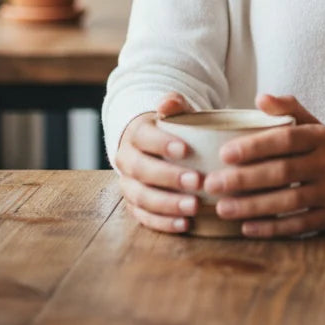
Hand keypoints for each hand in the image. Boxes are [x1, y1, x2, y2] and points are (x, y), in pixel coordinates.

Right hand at [114, 92, 202, 233]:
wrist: (156, 147)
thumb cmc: (173, 129)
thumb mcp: (177, 113)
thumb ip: (175, 105)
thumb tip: (168, 101)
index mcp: (136, 135)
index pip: (144, 138)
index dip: (162, 144)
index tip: (186, 150)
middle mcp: (127, 160)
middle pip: (141, 171)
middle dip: (169, 177)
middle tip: (197, 181)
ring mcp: (128, 185)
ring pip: (141, 197)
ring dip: (167, 204)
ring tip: (193, 206)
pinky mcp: (134, 206)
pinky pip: (144, 218)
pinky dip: (163, 222)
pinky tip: (185, 223)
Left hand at [204, 94, 324, 238]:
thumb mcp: (318, 126)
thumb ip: (290, 110)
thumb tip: (260, 98)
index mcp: (322, 137)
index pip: (286, 139)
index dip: (256, 146)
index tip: (225, 153)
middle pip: (283, 172)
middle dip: (244, 179)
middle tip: (212, 184)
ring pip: (288, 201)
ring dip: (252, 206)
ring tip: (223, 208)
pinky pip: (299, 224)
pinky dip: (272, 227)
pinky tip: (247, 227)